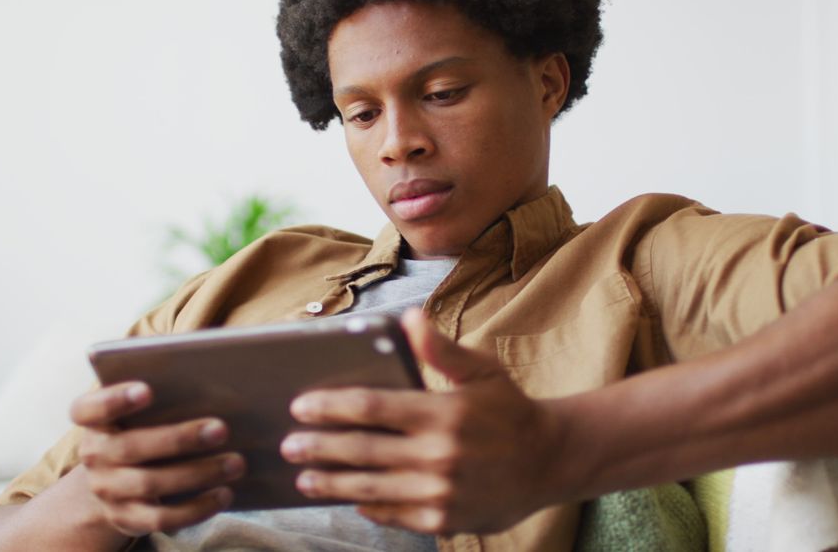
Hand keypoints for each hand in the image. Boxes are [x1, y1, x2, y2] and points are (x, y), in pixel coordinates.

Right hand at [70, 382, 245, 535]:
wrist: (114, 481)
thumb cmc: (140, 430)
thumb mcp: (138, 413)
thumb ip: (163, 395)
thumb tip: (217, 383)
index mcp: (94, 421)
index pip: (88, 409)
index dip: (114, 399)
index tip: (147, 390)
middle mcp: (94, 455)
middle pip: (132, 446)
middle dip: (179, 438)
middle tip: (221, 429)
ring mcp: (108, 490)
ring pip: (150, 483)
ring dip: (197, 473)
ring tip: (236, 463)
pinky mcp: (126, 518)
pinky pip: (161, 518)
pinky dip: (195, 508)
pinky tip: (224, 494)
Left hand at [280, 309, 564, 534]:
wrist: (549, 462)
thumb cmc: (509, 410)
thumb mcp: (481, 371)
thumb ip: (441, 349)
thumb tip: (408, 317)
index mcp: (443, 414)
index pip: (371, 408)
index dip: (330, 407)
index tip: (301, 406)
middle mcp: (438, 455)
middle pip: (361, 450)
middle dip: (318, 447)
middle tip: (288, 444)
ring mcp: (439, 492)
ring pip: (369, 488)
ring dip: (331, 482)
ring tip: (304, 477)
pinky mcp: (443, 520)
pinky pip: (393, 514)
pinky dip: (366, 507)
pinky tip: (348, 499)